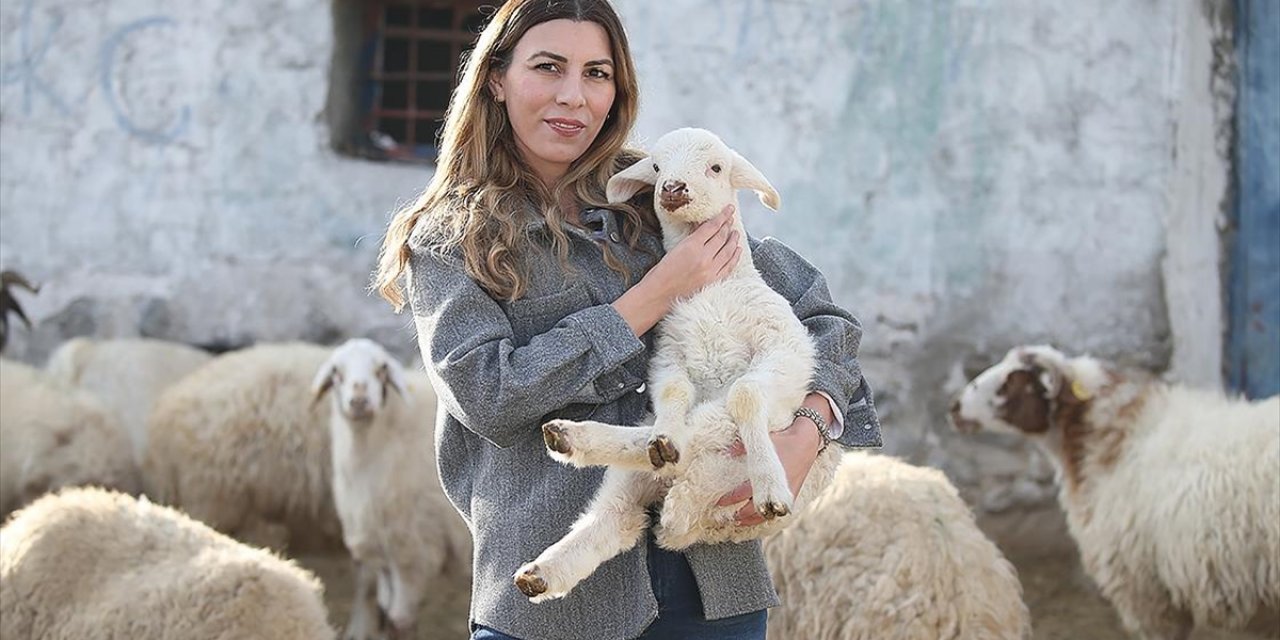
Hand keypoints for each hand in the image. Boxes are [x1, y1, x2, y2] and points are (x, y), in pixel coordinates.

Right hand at [610, 204, 739, 336]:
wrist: (658, 295)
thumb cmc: (661, 272)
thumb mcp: (674, 249)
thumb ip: (691, 239)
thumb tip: (702, 228)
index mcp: (692, 246)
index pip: (712, 227)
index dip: (722, 216)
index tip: (729, 209)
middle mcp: (704, 258)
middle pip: (721, 237)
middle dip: (728, 226)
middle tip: (731, 218)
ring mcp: (710, 271)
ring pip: (728, 251)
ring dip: (733, 240)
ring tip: (735, 232)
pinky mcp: (713, 282)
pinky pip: (729, 267)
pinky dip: (734, 257)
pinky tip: (737, 250)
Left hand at [716, 417, 822, 526]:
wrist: (808, 442)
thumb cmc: (783, 440)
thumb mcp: (763, 440)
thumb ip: (743, 446)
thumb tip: (726, 452)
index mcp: (767, 475)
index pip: (744, 492)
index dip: (730, 499)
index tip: (718, 502)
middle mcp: (776, 488)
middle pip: (754, 509)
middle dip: (740, 515)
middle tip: (726, 517)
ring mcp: (786, 494)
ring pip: (767, 515)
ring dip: (752, 520)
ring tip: (738, 522)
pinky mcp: (792, 496)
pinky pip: (778, 513)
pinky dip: (767, 517)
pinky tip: (758, 518)